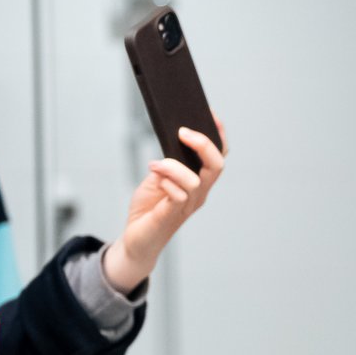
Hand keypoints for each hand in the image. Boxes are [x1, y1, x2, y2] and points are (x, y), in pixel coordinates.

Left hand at [102, 118, 226, 290]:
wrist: (137, 241)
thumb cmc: (149, 209)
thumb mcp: (158, 177)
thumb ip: (168, 163)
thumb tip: (170, 142)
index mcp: (199, 182)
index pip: (218, 156)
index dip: (218, 135)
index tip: (210, 113)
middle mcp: (199, 194)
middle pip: (217, 165)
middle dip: (203, 144)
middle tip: (182, 132)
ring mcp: (188, 206)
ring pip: (196, 180)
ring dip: (173, 167)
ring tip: (155, 165)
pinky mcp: (172, 216)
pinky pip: (178, 195)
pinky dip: (166, 181)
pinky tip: (154, 176)